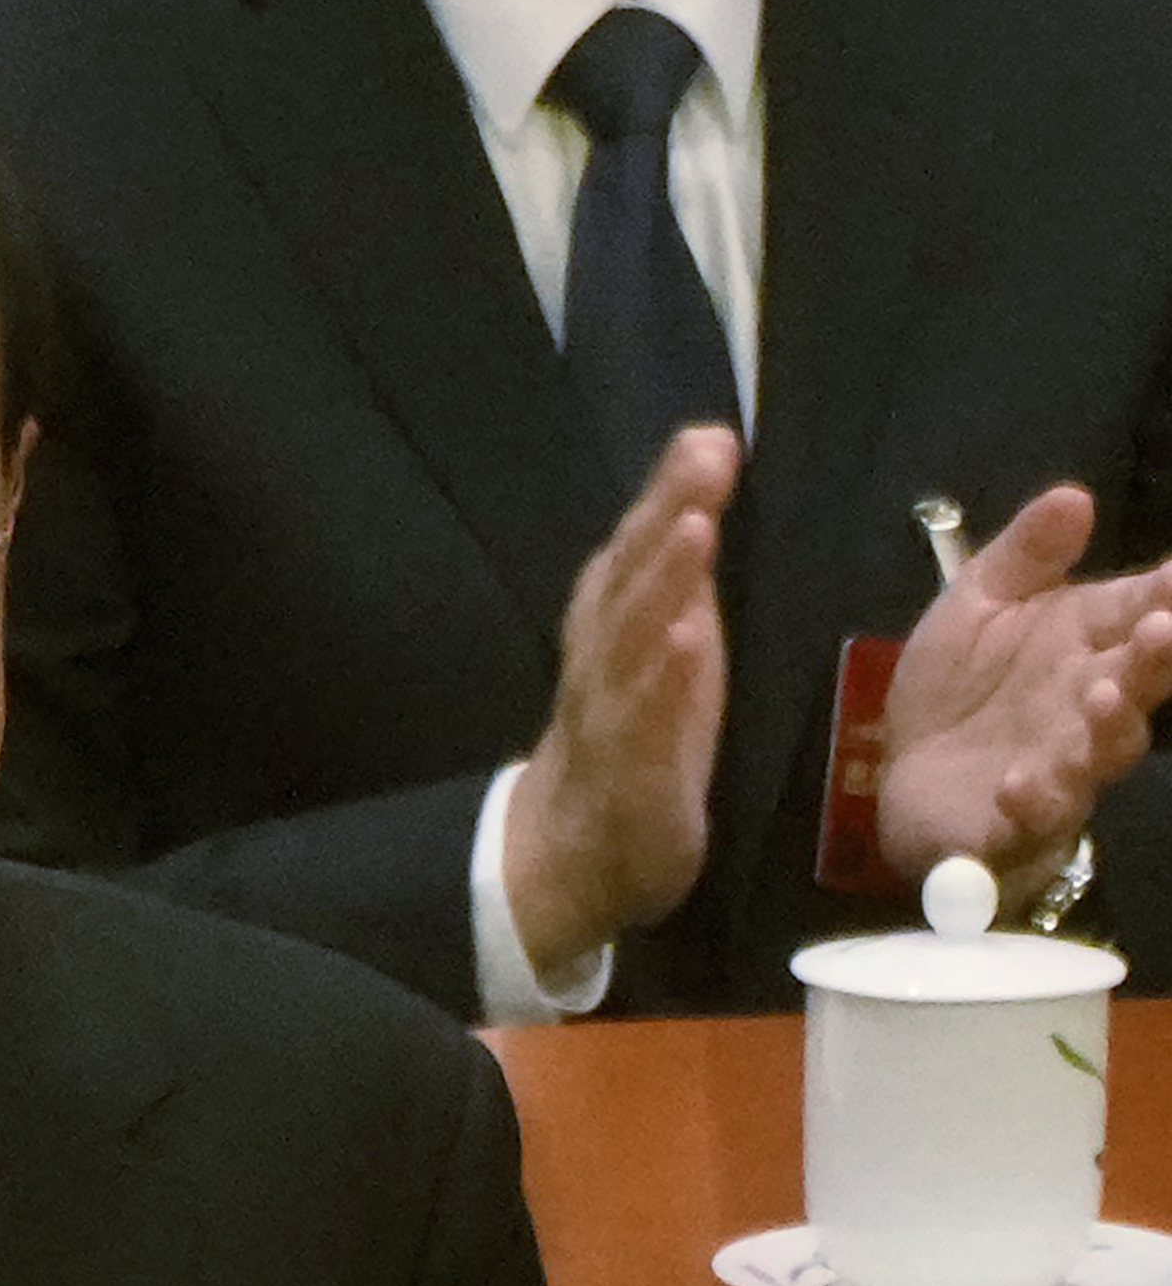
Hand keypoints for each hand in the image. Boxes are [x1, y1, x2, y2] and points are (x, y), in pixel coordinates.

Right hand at [503, 426, 737, 981]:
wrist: (576, 852)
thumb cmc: (635, 739)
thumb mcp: (663, 643)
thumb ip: (678, 574)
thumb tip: (701, 493)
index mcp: (618, 620)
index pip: (641, 543)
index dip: (670, 488)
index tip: (709, 434)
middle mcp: (606, 652)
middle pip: (631, 571)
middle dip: (667, 510)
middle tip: (704, 450)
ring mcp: (613, 708)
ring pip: (633, 633)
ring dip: (661, 579)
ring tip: (696, 525)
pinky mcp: (630, 767)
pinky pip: (643, 716)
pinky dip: (663, 676)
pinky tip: (687, 639)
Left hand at [876, 482, 1171, 890]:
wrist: (903, 769)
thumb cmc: (959, 684)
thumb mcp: (978, 603)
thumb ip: (1025, 555)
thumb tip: (1073, 495)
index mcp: (1089, 645)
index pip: (1144, 612)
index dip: (1167, 595)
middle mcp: (1088, 706)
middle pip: (1138, 686)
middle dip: (1155, 661)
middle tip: (1160, 631)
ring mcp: (1060, 767)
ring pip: (1101, 754)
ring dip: (1106, 729)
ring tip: (1102, 699)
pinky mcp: (1014, 824)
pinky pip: (1032, 820)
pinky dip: (1030, 804)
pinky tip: (1016, 783)